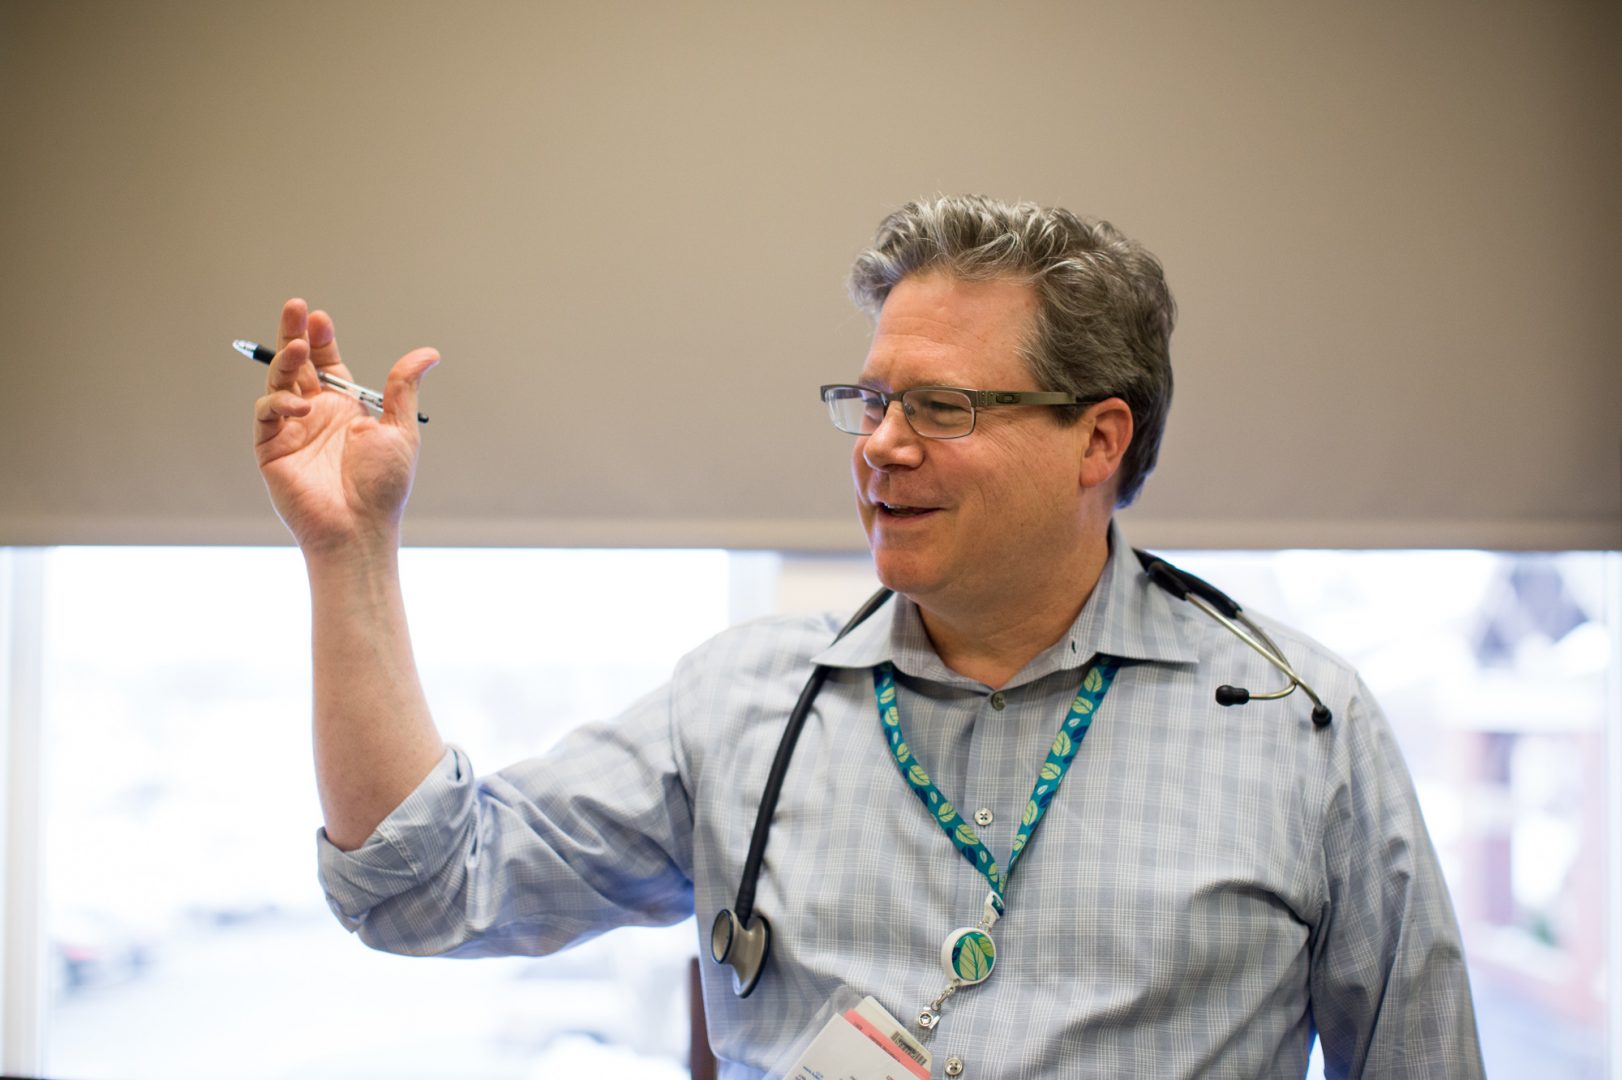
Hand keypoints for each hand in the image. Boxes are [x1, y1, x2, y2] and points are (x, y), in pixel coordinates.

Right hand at [254, 298, 439, 556]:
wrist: (360, 527)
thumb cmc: (383, 486)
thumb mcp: (399, 430)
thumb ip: (403, 388)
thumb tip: (428, 353)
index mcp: (345, 408)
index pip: (326, 363)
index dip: (321, 339)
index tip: (320, 317)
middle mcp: (316, 414)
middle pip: (298, 364)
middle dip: (294, 334)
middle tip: (295, 307)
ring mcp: (291, 430)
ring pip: (278, 382)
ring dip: (284, 361)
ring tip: (295, 345)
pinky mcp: (271, 448)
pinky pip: (267, 414)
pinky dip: (279, 403)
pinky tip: (302, 407)